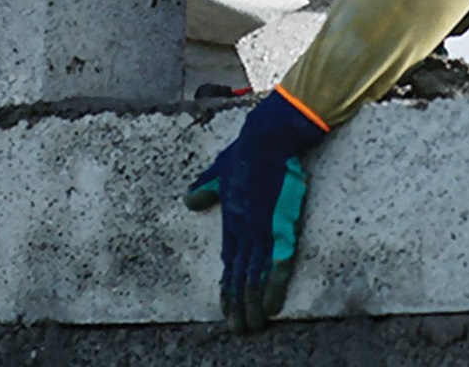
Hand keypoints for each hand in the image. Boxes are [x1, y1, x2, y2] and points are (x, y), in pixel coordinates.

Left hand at [184, 91, 326, 330]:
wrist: (264, 140)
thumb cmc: (244, 153)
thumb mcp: (218, 171)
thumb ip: (205, 188)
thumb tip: (189, 200)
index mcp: (232, 219)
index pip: (230, 260)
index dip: (228, 284)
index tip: (227, 305)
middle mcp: (244, 230)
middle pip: (241, 274)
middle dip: (239, 303)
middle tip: (239, 328)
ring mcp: (262, 230)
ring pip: (256, 275)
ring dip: (253, 302)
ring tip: (253, 325)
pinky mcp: (280, 227)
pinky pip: (277, 264)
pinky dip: (274, 286)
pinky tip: (273, 304)